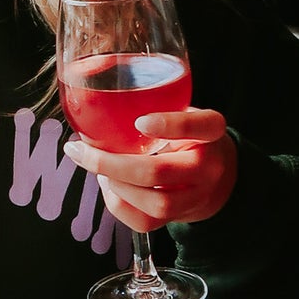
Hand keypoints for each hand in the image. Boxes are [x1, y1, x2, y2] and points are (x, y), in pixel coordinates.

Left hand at [64, 108, 237, 234]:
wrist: (217, 177)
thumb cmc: (187, 137)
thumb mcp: (182, 111)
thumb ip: (154, 100)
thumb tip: (87, 75)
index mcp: (211, 132)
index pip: (201, 126)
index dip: (171, 125)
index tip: (141, 121)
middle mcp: (208, 166)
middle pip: (160, 171)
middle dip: (112, 163)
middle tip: (81, 151)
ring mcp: (197, 196)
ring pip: (155, 203)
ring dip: (115, 186)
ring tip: (96, 168)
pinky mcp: (180, 218)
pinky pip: (146, 223)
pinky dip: (118, 206)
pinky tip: (108, 186)